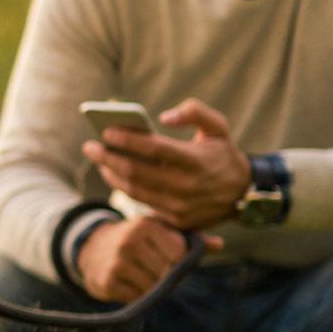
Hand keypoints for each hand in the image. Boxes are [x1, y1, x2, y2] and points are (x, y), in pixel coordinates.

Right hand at [77, 215, 223, 302]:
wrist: (92, 249)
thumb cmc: (137, 239)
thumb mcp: (159, 231)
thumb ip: (190, 238)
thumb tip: (219, 244)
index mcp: (146, 224)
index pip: (178, 253)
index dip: (179, 261)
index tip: (170, 259)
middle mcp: (130, 240)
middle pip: (167, 272)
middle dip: (167, 277)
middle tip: (157, 272)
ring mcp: (117, 262)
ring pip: (153, 287)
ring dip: (153, 288)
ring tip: (143, 277)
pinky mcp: (108, 281)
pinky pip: (137, 297)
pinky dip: (138, 296)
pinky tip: (130, 284)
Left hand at [84, 97, 250, 230]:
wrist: (242, 194)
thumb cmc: (223, 154)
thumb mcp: (218, 127)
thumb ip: (195, 112)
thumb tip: (164, 117)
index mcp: (196, 161)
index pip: (153, 149)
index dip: (127, 140)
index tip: (106, 131)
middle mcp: (186, 186)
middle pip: (135, 172)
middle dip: (107, 157)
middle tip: (90, 146)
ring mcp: (179, 206)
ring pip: (133, 190)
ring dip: (111, 174)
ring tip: (99, 159)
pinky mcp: (175, 220)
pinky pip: (141, 203)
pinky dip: (123, 188)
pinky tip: (113, 174)